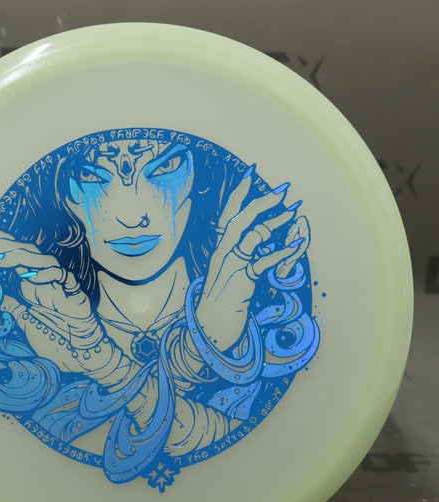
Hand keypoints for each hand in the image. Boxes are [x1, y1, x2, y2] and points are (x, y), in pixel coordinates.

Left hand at [0, 216, 107, 372]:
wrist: (78, 350)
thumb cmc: (54, 335)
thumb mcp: (22, 320)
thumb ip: (9, 306)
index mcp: (29, 281)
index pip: (11, 254)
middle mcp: (42, 277)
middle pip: (23, 250)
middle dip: (2, 244)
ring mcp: (57, 282)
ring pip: (40, 258)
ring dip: (17, 257)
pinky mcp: (72, 290)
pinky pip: (60, 275)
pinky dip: (45, 273)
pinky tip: (30, 277)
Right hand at [196, 174, 309, 349]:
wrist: (212, 319)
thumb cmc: (221, 294)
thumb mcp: (227, 268)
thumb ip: (239, 250)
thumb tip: (259, 235)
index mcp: (220, 246)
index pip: (228, 213)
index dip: (239, 193)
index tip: (251, 174)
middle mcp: (224, 250)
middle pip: (241, 218)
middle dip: (262, 201)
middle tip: (282, 190)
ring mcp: (232, 262)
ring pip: (254, 234)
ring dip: (276, 222)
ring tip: (293, 212)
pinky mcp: (243, 276)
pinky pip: (265, 260)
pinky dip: (283, 251)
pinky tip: (297, 244)